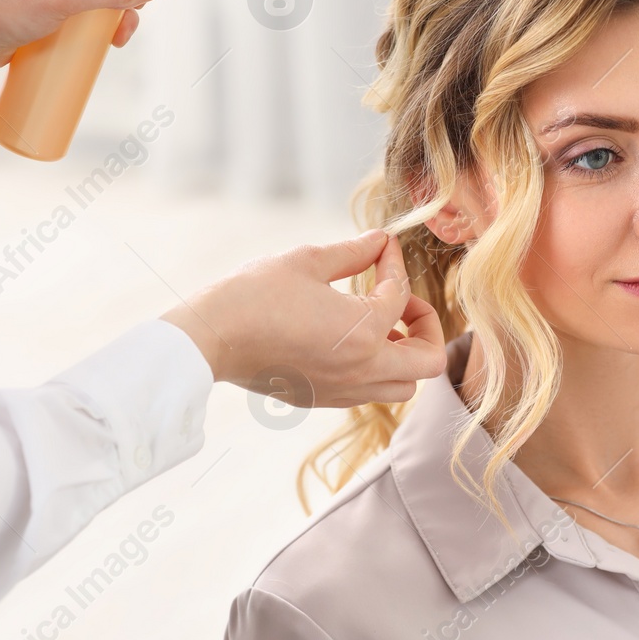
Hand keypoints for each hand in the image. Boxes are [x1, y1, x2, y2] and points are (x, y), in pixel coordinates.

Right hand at [160, 229, 448, 407]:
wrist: (210, 338)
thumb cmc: (254, 295)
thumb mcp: (308, 261)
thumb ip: (355, 252)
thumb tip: (381, 240)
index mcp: (365, 333)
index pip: (401, 295)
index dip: (394, 264)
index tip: (381, 249)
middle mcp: (362, 371)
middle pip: (429, 362)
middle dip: (427, 327)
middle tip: (403, 303)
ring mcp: (343, 391)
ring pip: (403, 385)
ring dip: (404, 353)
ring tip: (380, 324)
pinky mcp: (323, 400)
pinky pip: (370, 391)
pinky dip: (376, 368)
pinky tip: (351, 339)